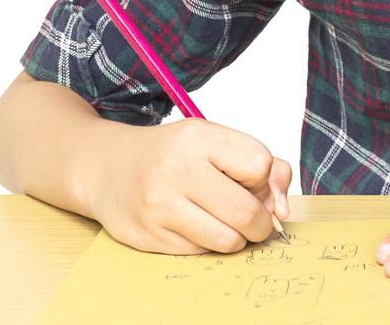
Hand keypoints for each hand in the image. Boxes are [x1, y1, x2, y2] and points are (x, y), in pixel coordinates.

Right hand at [85, 116, 291, 254]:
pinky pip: (202, 252)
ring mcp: (158, 206)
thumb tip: (283, 211)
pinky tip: (194, 225)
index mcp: (197, 137)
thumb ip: (264, 167)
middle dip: (261, 221)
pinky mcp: (148, 237)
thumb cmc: (171, 154)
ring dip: (237, 237)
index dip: (262, 178)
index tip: (249, 180)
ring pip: (228, 240)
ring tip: (224, 221)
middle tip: (253, 217)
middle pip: (247, 211)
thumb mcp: (214, 142)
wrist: (106, 167)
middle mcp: (175, 170)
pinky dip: (208, 244)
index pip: (259, 164)